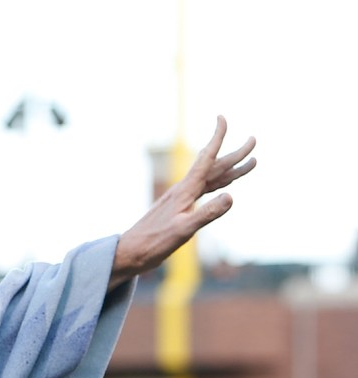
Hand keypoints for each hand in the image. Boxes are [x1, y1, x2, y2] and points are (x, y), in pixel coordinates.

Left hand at [110, 116, 256, 287]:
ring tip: (251, 162)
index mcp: (185, 191)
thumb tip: (231, 196)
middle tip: (253, 140)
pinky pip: (204, 191)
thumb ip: (207, 214)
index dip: (216, 138)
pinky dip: (218, 184)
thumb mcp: (184, 230)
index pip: (206, 159)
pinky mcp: (179, 210)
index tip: (222, 118)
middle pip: (214, 167)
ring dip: (231, 169)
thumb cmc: (154, 243)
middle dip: (235, 154)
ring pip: (212, 179)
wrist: (131, 253)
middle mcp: (184, 191)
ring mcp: (181, 200)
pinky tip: (223, 187)